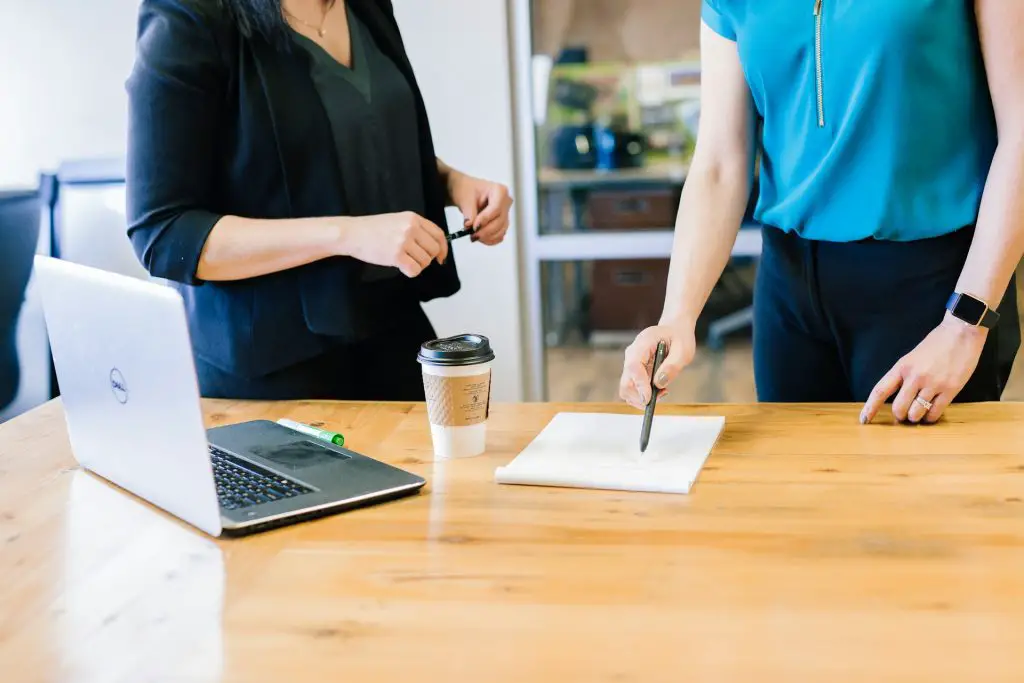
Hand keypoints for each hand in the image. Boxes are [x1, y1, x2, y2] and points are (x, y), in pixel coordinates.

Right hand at [340, 212, 448, 277]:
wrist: (352, 233)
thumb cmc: (372, 229)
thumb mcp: (397, 220)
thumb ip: (415, 229)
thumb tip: (434, 247)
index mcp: (413, 218)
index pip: (438, 234)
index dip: (443, 248)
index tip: (440, 257)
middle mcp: (411, 228)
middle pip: (433, 249)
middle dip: (427, 259)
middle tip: (415, 260)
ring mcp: (404, 241)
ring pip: (425, 261)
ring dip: (417, 265)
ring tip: (403, 261)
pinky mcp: (396, 256)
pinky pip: (414, 270)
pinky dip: (410, 272)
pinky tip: (401, 267)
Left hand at [447, 171, 512, 245]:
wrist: (466, 193)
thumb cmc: (467, 190)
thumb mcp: (465, 198)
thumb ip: (469, 213)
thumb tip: (470, 226)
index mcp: (499, 190)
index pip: (496, 208)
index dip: (485, 219)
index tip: (474, 227)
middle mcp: (506, 202)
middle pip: (500, 221)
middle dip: (485, 231)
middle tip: (471, 235)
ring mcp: (506, 213)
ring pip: (501, 230)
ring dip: (487, 237)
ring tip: (473, 236)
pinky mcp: (502, 223)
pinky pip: (500, 235)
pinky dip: (490, 239)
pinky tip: (480, 238)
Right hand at [618, 323, 695, 409]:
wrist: (674, 331)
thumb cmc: (679, 338)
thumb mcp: (683, 350)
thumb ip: (672, 366)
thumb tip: (659, 383)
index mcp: (643, 342)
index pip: (633, 366)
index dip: (639, 384)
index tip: (649, 399)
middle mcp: (632, 353)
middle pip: (625, 381)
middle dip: (640, 396)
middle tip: (662, 395)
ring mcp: (630, 363)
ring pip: (627, 388)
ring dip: (642, 397)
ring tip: (662, 391)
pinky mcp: (633, 372)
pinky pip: (632, 388)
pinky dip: (643, 395)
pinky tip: (658, 389)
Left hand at [860, 314, 987, 424]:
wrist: (961, 333)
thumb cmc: (936, 344)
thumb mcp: (911, 357)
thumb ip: (903, 375)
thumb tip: (897, 397)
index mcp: (902, 367)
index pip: (880, 391)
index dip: (870, 407)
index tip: (864, 420)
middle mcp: (915, 376)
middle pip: (898, 408)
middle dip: (900, 416)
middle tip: (904, 416)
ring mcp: (933, 384)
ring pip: (916, 413)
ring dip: (916, 418)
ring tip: (919, 414)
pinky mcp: (951, 389)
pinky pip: (935, 412)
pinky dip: (931, 417)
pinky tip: (931, 414)